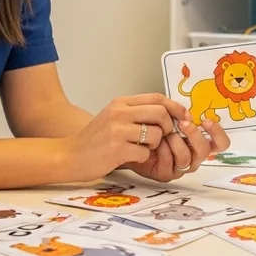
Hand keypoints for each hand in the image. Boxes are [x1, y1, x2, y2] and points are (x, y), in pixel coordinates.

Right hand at [65, 94, 189, 179]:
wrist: (69, 155)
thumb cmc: (94, 139)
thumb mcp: (114, 117)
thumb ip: (137, 113)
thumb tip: (168, 113)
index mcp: (121, 102)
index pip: (156, 98)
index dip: (175, 106)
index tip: (185, 116)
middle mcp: (119, 113)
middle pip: (160, 113)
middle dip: (168, 126)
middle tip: (163, 136)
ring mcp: (118, 130)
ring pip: (155, 134)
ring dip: (154, 144)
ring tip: (141, 148)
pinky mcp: (117, 149)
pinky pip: (145, 153)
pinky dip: (142, 157)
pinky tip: (130, 157)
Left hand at [124, 117, 232, 182]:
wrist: (132, 139)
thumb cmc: (154, 127)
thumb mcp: (168, 116)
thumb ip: (180, 113)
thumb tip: (188, 114)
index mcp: (199, 142)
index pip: (220, 144)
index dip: (218, 134)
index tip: (206, 120)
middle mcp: (193, 156)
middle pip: (205, 151)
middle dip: (194, 135)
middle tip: (182, 124)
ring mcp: (180, 167)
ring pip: (186, 158)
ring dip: (175, 142)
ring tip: (164, 134)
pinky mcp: (166, 174)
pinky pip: (170, 163)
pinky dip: (163, 150)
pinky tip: (155, 143)